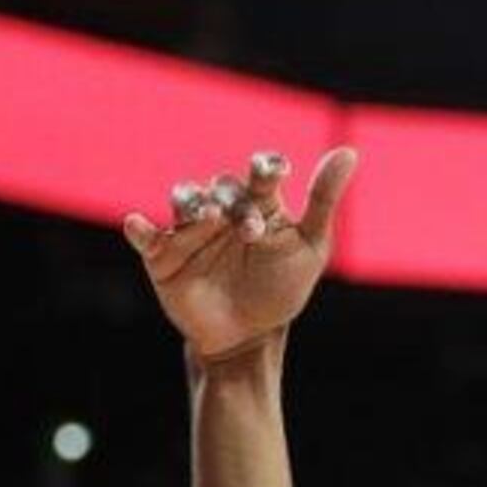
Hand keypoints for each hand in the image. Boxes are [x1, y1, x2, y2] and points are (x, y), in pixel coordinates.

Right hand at [121, 148, 356, 361]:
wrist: (248, 335)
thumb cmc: (281, 288)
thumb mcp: (310, 246)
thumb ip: (323, 199)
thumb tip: (349, 150)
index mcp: (258, 203)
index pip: (260, 174)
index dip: (265, 169)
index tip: (272, 171)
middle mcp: (222, 209)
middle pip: (223, 187)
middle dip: (236, 203)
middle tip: (251, 231)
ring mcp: (190, 230)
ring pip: (184, 199)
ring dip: (192, 201)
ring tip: (206, 215)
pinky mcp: (162, 255)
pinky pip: (145, 235)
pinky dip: (138, 228)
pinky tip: (137, 224)